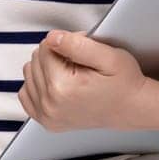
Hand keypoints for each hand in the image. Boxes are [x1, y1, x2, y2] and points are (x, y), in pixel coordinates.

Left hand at [18, 31, 149, 132]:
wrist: (132, 109)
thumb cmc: (124, 82)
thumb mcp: (109, 56)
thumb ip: (77, 45)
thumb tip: (52, 38)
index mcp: (63, 87)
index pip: (45, 46)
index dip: (65, 41)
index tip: (83, 49)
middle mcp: (50, 105)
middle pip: (35, 59)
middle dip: (56, 54)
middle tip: (80, 62)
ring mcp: (47, 116)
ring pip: (29, 73)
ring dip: (46, 68)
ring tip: (71, 73)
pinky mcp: (46, 121)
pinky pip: (26, 93)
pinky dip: (38, 84)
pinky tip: (58, 84)